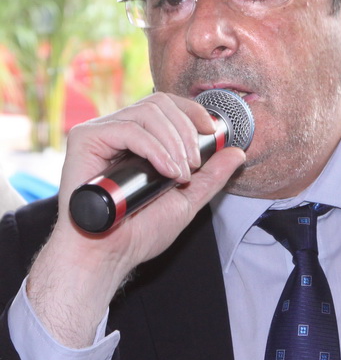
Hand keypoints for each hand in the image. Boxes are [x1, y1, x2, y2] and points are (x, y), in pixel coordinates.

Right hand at [27, 92, 245, 346]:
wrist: (107, 256)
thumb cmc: (139, 232)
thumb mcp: (187, 199)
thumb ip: (211, 175)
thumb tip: (237, 152)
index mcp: (138, 138)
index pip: (167, 105)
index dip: (192, 111)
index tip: (212, 131)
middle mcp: (118, 130)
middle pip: (159, 103)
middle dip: (186, 130)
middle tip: (195, 164)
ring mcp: (101, 132)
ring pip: (147, 112)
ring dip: (174, 142)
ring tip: (180, 174)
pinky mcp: (85, 139)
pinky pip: (128, 129)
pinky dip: (154, 148)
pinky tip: (166, 171)